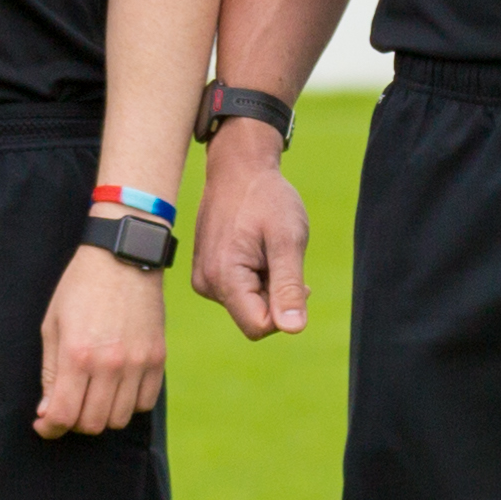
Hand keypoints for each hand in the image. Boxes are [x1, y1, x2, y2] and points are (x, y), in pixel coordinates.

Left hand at [38, 238, 167, 437]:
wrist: (123, 258)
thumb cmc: (80, 288)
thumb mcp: (53, 326)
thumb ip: (50, 373)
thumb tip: (48, 412)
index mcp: (78, 354)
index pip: (64, 414)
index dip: (50, 428)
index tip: (44, 425)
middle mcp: (110, 364)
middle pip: (93, 423)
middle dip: (73, 423)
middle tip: (67, 408)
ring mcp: (138, 362)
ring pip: (120, 418)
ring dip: (102, 416)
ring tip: (92, 398)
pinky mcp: (157, 358)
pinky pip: (145, 402)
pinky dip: (129, 404)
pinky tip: (117, 389)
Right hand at [197, 124, 313, 339]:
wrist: (239, 170)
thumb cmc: (266, 199)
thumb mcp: (288, 240)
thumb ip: (289, 285)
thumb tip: (294, 329)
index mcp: (224, 278)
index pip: (259, 327)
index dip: (285, 311)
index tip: (296, 279)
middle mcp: (207, 284)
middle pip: (254, 318)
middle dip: (275, 294)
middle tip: (280, 256)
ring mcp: (204, 280)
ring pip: (248, 306)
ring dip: (267, 284)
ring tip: (266, 248)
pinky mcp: (206, 274)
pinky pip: (239, 293)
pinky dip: (256, 277)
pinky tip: (257, 249)